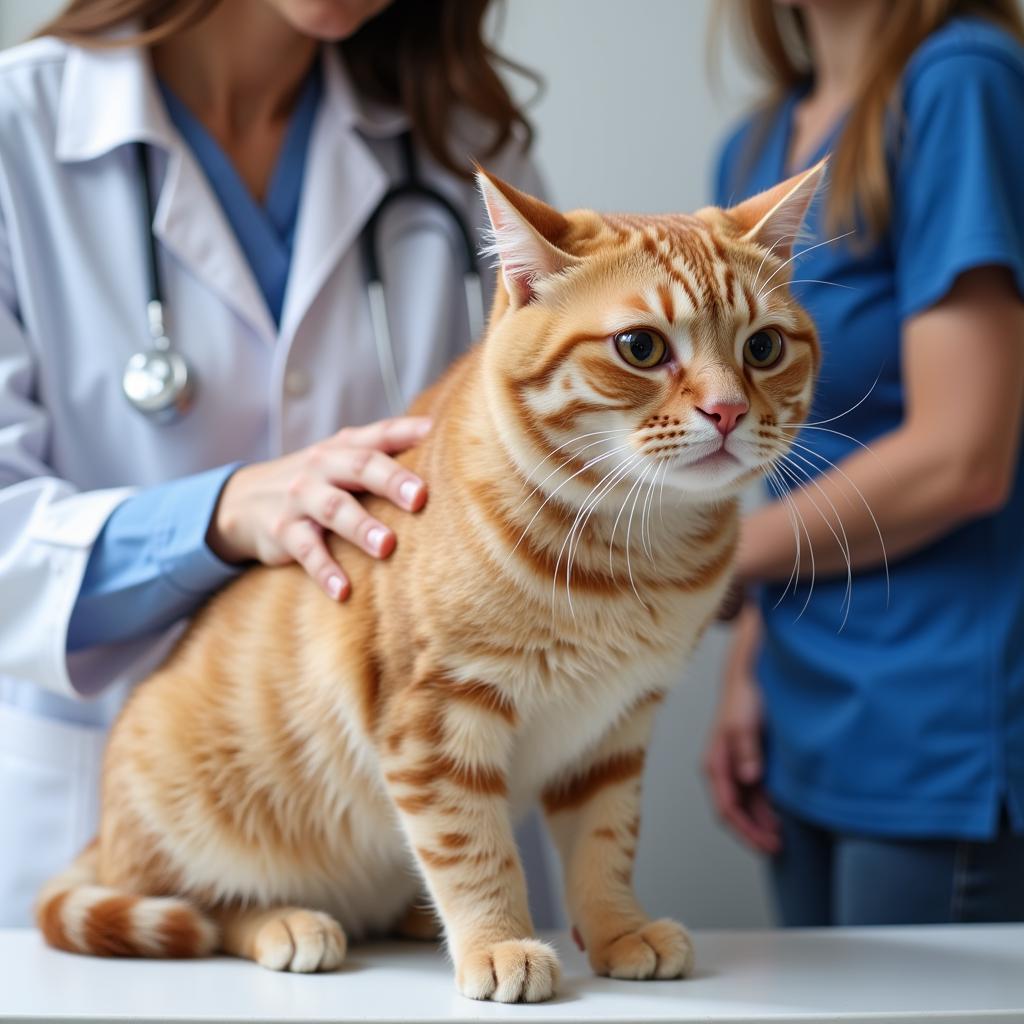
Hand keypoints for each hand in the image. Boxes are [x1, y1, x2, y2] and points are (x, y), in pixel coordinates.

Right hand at [207, 416, 431, 599]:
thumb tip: (436, 433)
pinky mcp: (283, 531)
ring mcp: (301, 498)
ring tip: (387, 546)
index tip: (437, 434)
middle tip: (420, 498)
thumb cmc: (314, 479)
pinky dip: (325, 571)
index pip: (380, 435)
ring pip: (334, 509)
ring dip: (361, 527)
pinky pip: (307, 551)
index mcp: (344, 448)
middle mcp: (323, 467)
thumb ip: (382, 447)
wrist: (243, 501)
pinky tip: (344, 591)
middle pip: (360, 467)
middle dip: (391, 481)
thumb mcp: (340, 458)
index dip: (408, 432)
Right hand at [703, 607, 780, 853]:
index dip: (746, 831)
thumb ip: (746, 751)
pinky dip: (766, 810)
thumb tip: (749, 778)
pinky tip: (783, 818)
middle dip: (753, 833)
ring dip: (761, 824)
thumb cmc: (744, 698)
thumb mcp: (744, 723)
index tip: (767, 844)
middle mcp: (723, 770)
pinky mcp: (749, 762)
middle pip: (734, 812)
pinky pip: (754, 795)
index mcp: (715, 764)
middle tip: (778, 849)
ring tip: (783, 839)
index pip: (727, 808)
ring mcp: (736, 768)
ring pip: (745, 806)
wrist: (750, 676)